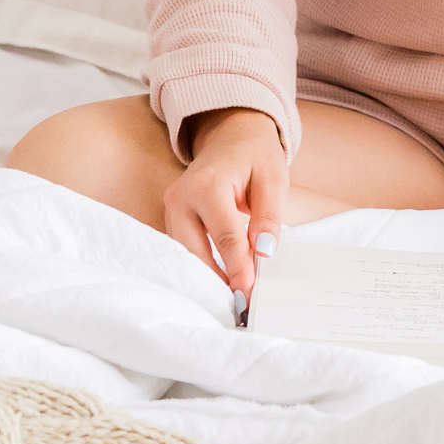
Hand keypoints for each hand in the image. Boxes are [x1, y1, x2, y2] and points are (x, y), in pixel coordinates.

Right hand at [168, 106, 285, 315]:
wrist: (232, 135)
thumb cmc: (255, 156)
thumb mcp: (273, 179)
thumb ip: (268, 216)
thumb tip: (264, 255)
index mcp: (208, 185)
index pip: (225, 237)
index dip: (238, 269)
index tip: (250, 294)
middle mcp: (181, 198)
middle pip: (195, 252)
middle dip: (216, 281)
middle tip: (239, 308)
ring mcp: (170, 208)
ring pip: (184, 255)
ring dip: (205, 279)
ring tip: (228, 303)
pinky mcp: (170, 218)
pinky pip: (182, 250)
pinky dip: (198, 268)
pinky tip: (216, 286)